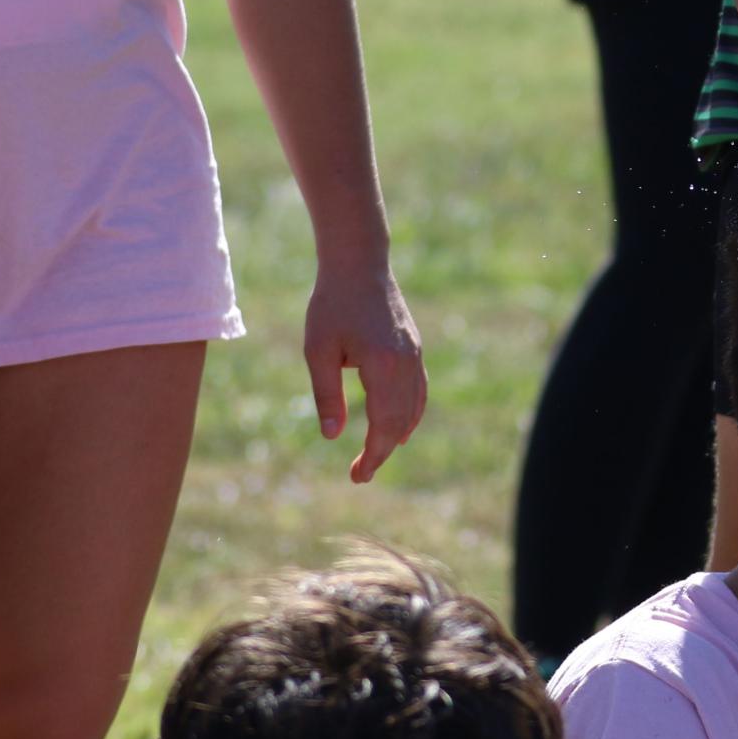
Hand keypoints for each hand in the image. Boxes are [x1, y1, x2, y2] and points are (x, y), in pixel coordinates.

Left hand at [303, 262, 425, 484]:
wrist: (358, 262)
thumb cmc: (332, 303)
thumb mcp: (318, 350)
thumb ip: (326, 394)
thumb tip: (332, 436)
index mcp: (383, 366)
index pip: (383, 426)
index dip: (373, 456)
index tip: (357, 477)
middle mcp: (406, 363)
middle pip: (401, 423)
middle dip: (382, 452)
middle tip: (360, 473)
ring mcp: (414, 354)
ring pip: (414, 408)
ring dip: (396, 435)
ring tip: (375, 454)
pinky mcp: (414, 347)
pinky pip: (419, 390)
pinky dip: (410, 414)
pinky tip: (398, 426)